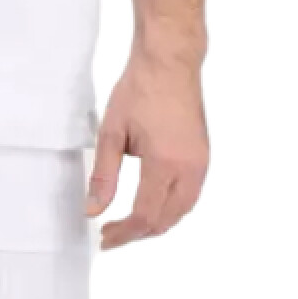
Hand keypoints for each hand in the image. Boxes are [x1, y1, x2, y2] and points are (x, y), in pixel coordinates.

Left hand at [83, 50, 209, 249]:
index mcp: (165, 164)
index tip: (104, 237)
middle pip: (166, 220)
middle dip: (139, 232)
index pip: (145, 216)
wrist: (169, 61)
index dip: (123, 233)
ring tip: (128, 223)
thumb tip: (93, 210)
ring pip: (181, 210)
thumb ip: (103, 175)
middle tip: (112, 233)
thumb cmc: (139, 88)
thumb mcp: (112, 131)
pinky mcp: (203, 155)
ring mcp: (201, 163)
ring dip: (156, 221)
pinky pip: (189, 194)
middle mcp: (190, 169)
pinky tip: (152, 202)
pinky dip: (171, 207)